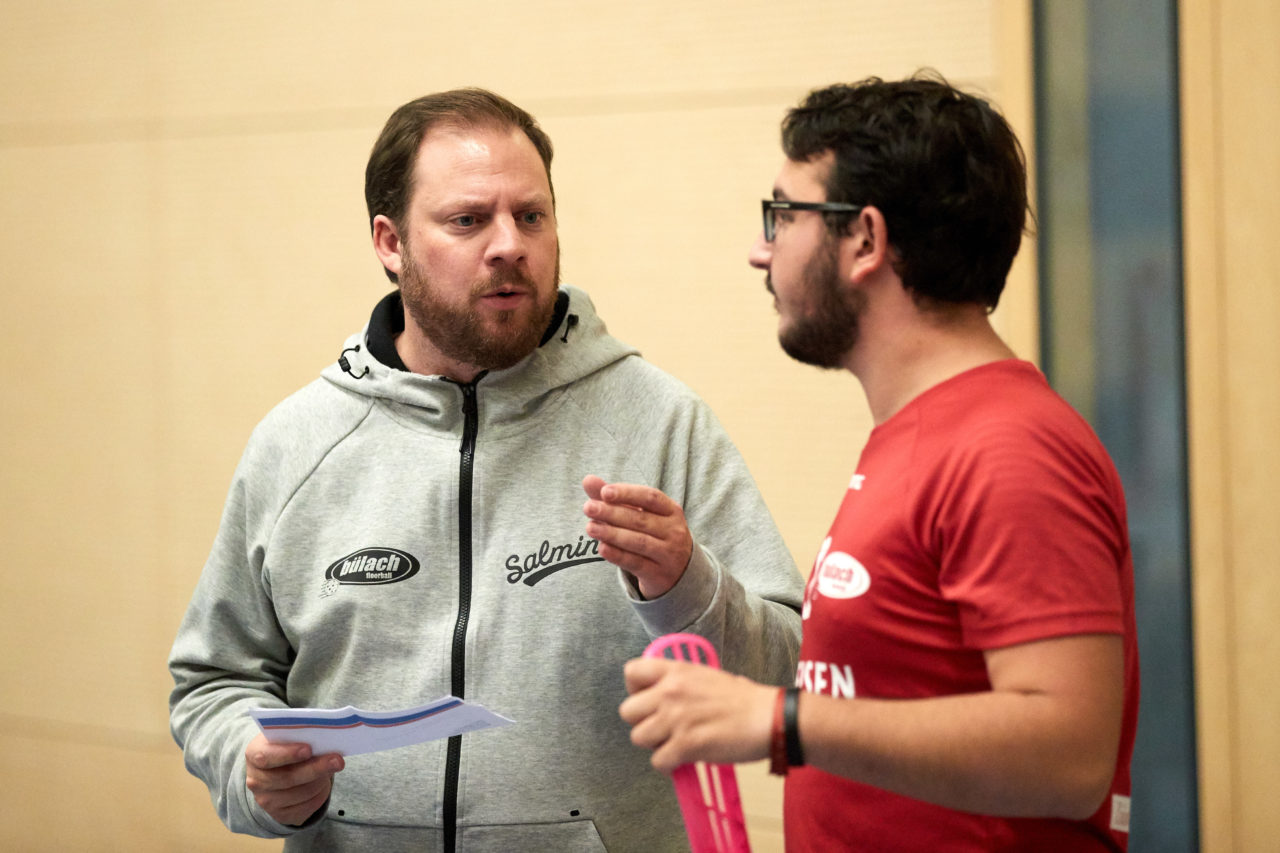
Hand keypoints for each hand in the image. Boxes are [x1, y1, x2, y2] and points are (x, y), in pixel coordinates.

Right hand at [244, 733, 343, 826]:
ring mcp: (266, 801)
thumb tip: (324, 736)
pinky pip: (306, 807)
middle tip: (337, 760)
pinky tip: (325, 782)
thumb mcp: (287, 735)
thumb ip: (299, 733)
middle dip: (316, 768)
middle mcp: (256, 780)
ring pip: (301, 793)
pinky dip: (321, 794)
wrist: (279, 769)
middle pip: (288, 778)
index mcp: (254, 754)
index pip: (266, 756)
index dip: (287, 754)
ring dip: (321, 780)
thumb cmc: (287, 745)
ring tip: (333, 766)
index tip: (308, 749)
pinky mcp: (281, 814)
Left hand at [582, 475, 693, 598]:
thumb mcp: (640, 513)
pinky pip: (636, 563)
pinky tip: (601, 548)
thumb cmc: (653, 533)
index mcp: (671, 510)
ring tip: (590, 527)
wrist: (679, 571)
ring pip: (639, 542)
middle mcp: (674, 531)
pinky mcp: (658, 574)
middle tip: (588, 508)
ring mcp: (668, 554)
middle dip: (612, 513)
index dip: (627, 493)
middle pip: (641, 519)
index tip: (604, 492)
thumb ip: (614, 498)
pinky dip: (618, 555)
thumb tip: (587, 479)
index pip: (651, 497)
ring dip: (612, 534)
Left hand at [620, 657, 774, 772]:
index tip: (648, 700)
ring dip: (655, 745)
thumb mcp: (707, 676)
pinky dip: (668, 765)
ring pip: (639, 738)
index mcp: (677, 671)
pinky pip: (658, 761)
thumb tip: (667, 697)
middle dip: (642, 722)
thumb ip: (682, 684)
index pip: (632, 672)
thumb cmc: (744, 699)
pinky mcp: (685, 745)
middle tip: (661, 728)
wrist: (768, 718)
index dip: (635, 689)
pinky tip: (682, 760)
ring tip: (674, 744)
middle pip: (627, 711)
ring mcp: (676, 718)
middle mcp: (670, 692)